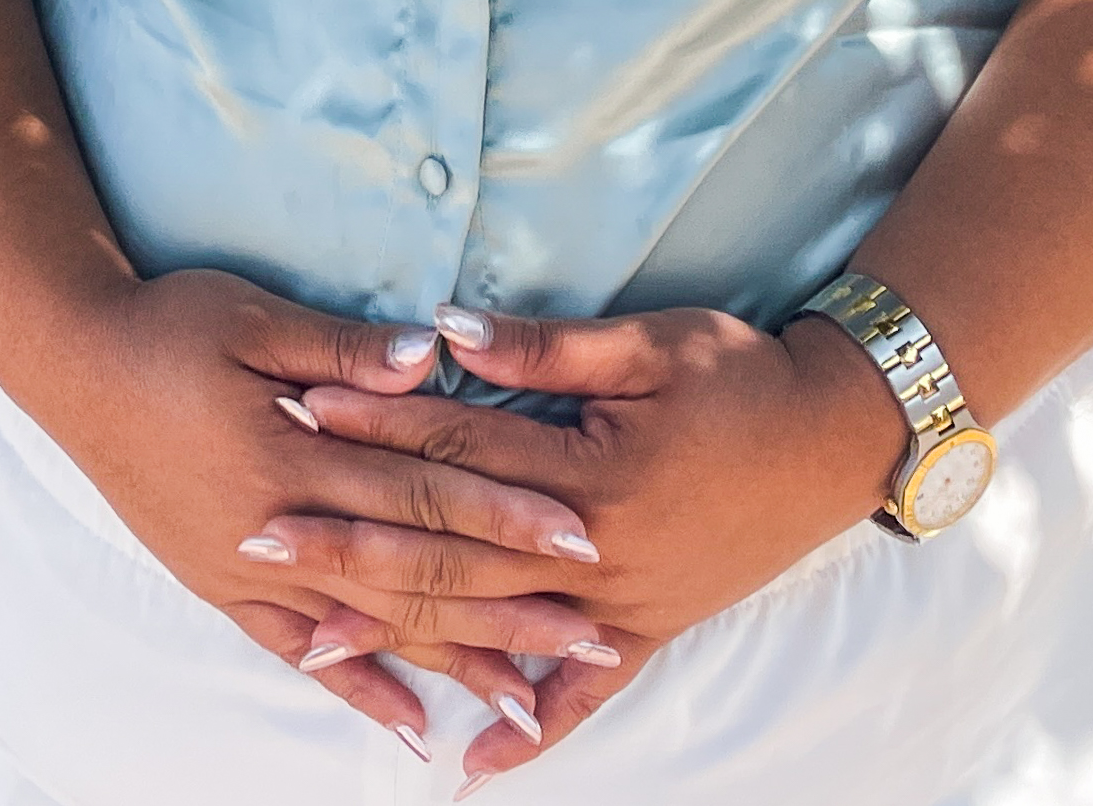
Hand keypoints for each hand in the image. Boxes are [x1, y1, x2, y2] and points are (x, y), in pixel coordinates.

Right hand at [18, 269, 627, 760]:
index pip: (423, 492)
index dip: (504, 515)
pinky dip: (361, 692)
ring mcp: (250, 569)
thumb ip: (344, 351)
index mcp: (294, 452)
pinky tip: (416, 728)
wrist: (71, 365)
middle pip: (415, 574)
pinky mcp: (224, 587)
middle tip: (594, 639)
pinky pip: (301, 653)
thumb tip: (430, 361)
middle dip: (509, 609)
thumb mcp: (255, 318)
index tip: (580, 538)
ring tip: (532, 702)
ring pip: (372, 627)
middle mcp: (279, 529)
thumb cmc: (168, 325)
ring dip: (456, 662)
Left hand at [271, 302, 901, 779]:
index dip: (374, 427)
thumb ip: (543, 349)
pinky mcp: (650, 629)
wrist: (836, 438)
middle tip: (256, 539)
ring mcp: (621, 603)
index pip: (456, 450)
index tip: (296, 413)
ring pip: (492, 624)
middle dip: (348, 544)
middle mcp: (595, 552)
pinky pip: (584, 696)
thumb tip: (445, 330)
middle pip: (450, 548)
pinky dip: (531, 732)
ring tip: (315, 640)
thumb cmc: (741, 376)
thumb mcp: (647, 344)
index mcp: (589, 473)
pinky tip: (473, 762)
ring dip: (403, 633)